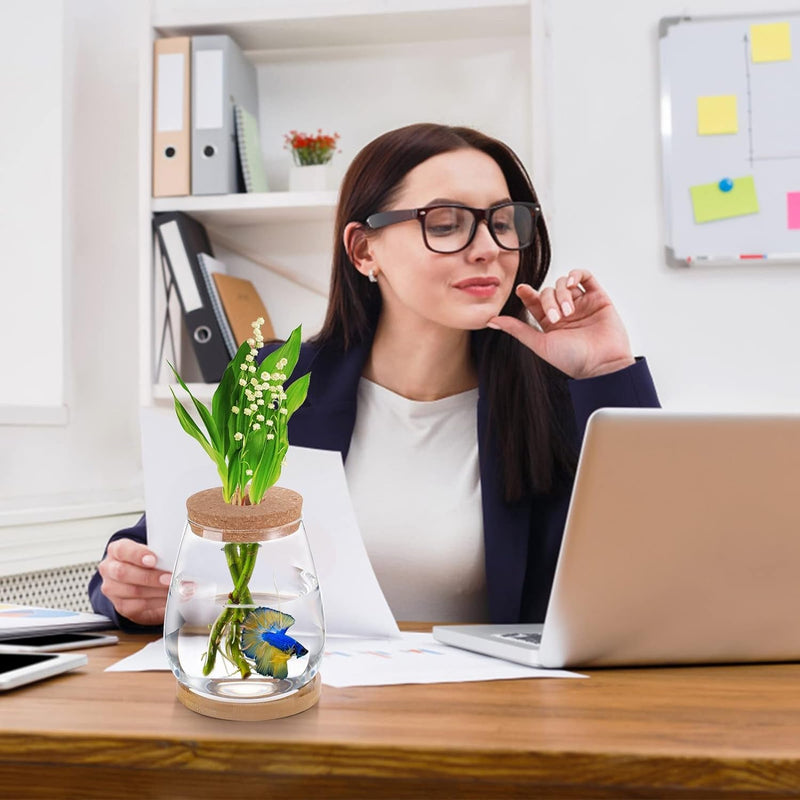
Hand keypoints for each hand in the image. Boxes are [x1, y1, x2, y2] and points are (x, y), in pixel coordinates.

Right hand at [97, 538, 169, 625]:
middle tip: (170, 578)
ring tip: (175, 589)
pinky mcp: (120, 606)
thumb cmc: (144, 562)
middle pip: (124, 573)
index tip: (153, 560)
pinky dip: (157, 602)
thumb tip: (175, 559)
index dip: (138, 554)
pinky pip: (139, 605)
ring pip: (133, 591)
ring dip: (158, 591)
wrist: (136, 579)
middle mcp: (109, 569)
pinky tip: (169, 598)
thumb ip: (158, 554)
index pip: (123, 550)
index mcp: (116, 550)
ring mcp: (112, 589)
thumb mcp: (149, 552)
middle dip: (150, 576)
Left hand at [487, 269, 634, 379]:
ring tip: (569, 312)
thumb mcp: (539, 343)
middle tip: (556, 317)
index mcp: (550, 323)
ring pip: (564, 283)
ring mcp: (582, 304)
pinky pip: (585, 276)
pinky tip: (571, 283)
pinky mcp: (598, 298)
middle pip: (548, 291)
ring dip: (562, 294)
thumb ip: (517, 329)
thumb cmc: (572, 360)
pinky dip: (576, 274)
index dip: (527, 293)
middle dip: (549, 301)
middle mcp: (565, 312)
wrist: (601, 365)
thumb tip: (491, 321)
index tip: (520, 290)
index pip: (535, 300)